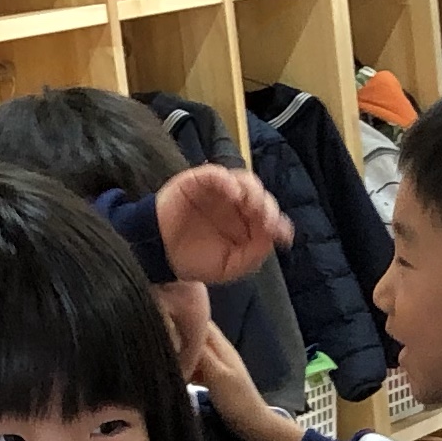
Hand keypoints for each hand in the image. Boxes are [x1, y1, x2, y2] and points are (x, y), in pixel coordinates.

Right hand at [153, 161, 289, 285]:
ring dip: (252, 191)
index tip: (282, 235)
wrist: (159, 255)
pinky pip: (216, 173)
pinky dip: (227, 180)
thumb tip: (273, 238)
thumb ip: (252, 255)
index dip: (278, 222)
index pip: (268, 215)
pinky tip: (233, 194)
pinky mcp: (198, 181)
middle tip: (266, 220)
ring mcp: (218, 191)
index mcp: (244, 224)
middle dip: (267, 207)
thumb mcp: (229, 267)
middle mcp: (234, 205)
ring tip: (250, 206)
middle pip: (260, 195)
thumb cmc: (193, 260)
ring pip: (244, 180)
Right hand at [167, 283, 295, 440]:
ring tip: (155, 352)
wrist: (254, 425)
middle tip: (151, 335)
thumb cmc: (237, 401)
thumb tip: (180, 331)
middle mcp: (218, 350)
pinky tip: (169, 371)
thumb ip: (200, 353)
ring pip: (192, 349)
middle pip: (193, 333)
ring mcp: (215, 363)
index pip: (198, 320)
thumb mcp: (217, 376)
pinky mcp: (212, 377)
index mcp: (220, 345)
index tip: (157, 315)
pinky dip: (182, 365)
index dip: (179, 314)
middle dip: (175, 331)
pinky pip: (193, 364)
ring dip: (177, 349)